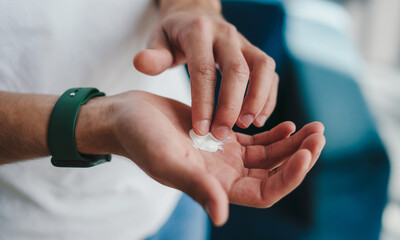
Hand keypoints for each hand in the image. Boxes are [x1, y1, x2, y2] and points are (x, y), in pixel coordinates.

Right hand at [93, 91, 324, 225]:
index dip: (289, 178)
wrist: (128, 118)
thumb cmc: (140, 139)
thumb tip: (221, 216)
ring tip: (314, 128)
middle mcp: (224, 175)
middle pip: (273, 175)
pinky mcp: (222, 137)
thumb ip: (196, 186)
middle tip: (320, 135)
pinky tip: (287, 124)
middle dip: (299, 157)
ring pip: (269, 158)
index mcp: (214, 186)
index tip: (307, 153)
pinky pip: (256, 142)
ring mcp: (225, 157)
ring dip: (292, 144)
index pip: (264, 193)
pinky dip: (274, 135)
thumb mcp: (167, 161)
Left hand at [134, 0, 277, 139]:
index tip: (200, 129)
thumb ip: (153, 55)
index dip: (203, 101)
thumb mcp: (157, 40)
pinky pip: (270, 73)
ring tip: (247, 126)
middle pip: (237, 70)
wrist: (196, 16)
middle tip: (222, 134)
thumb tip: (141, 63)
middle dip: (231, 105)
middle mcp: (225, 34)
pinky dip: (268, 97)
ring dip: (257, 99)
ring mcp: (243, 42)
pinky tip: (259, 119)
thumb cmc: (174, 36)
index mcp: (197, 32)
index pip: (203, 69)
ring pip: (262, 67)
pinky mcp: (254, 52)